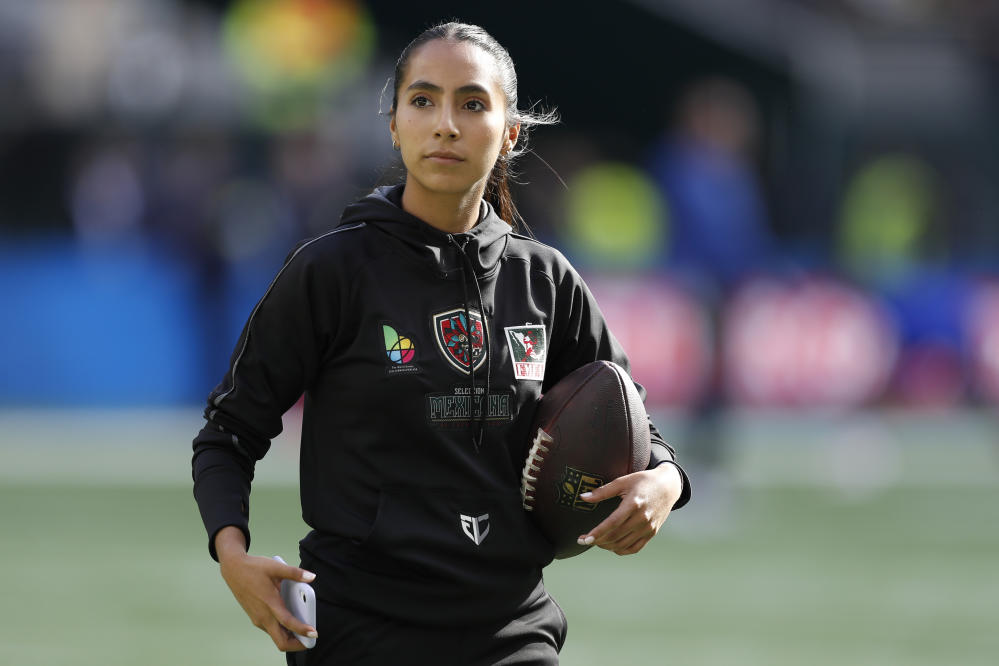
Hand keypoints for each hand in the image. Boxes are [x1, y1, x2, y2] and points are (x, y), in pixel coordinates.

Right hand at [215, 526, 317, 651]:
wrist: (233, 570)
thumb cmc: (253, 568)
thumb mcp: (276, 567)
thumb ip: (295, 573)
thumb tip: (312, 577)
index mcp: (270, 603)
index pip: (287, 623)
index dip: (301, 630)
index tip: (314, 634)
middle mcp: (263, 616)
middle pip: (280, 641)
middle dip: (296, 644)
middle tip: (310, 639)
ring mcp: (258, 618)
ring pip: (275, 637)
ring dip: (289, 638)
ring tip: (303, 631)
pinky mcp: (255, 617)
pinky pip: (271, 629)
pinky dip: (282, 631)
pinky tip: (290, 622)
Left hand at [576, 463, 682, 555]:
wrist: (668, 486)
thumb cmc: (644, 481)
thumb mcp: (623, 481)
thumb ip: (602, 491)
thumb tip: (583, 497)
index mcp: (633, 504)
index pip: (612, 523)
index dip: (597, 532)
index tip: (585, 538)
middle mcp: (642, 518)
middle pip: (616, 536)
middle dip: (597, 541)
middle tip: (584, 540)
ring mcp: (648, 528)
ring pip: (624, 544)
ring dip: (607, 546)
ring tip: (596, 541)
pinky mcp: (652, 533)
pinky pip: (635, 548)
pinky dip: (621, 550)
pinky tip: (611, 546)